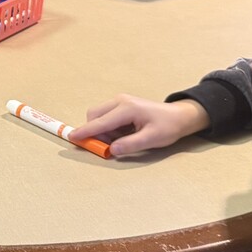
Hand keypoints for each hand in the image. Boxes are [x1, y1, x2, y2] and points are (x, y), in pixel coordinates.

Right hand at [70, 96, 207, 157]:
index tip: (72, 138)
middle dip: (95, 133)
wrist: (179, 116)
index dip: (85, 132)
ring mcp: (119, 102)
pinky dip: (108, 129)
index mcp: (127, 108)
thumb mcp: (152, 139)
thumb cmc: (168, 127)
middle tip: (107, 148)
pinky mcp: (120, 105)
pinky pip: (105, 117)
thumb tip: (111, 150)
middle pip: (94, 116)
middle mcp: (120, 101)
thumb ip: (130, 145)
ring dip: (103, 132)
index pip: (101, 122)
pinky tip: (123, 135)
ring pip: (98, 117)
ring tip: (121, 141)